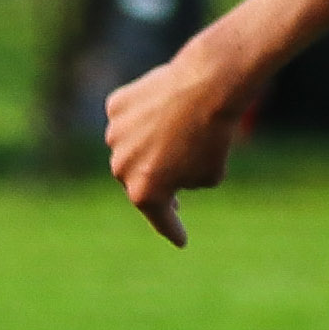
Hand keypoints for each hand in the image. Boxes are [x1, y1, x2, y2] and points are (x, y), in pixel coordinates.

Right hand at [106, 36, 257, 247]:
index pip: (160, 218)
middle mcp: (121, 166)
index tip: (182, 241)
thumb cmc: (214, 137)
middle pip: (139, 182)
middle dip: (156, 188)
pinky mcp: (116, 105)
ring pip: (129, 148)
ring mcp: (115, 134)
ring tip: (171, 144)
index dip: (173, 230)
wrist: (207, 88)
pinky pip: (127, 118)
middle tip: (175, 196)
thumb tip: (169, 170)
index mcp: (144, 192)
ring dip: (146, 151)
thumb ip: (183, 181)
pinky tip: (160, 115)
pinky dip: (141, 120)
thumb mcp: (209, 176)